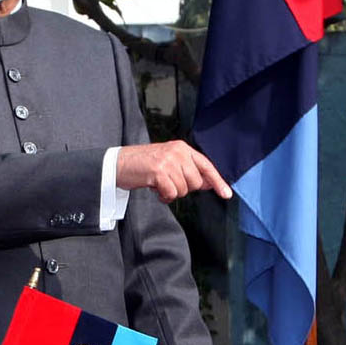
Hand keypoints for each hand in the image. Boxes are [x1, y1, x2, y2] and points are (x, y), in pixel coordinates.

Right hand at [115, 141, 231, 203]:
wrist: (118, 163)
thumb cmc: (143, 165)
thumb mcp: (168, 162)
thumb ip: (188, 170)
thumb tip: (208, 183)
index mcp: (182, 148)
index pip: (206, 166)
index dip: (217, 181)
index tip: (226, 194)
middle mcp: (177, 152)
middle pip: (195, 182)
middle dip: (183, 188)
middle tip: (168, 183)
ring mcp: (168, 161)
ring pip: (183, 190)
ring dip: (171, 193)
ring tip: (159, 185)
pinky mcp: (159, 171)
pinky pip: (171, 193)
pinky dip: (164, 196)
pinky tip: (155, 189)